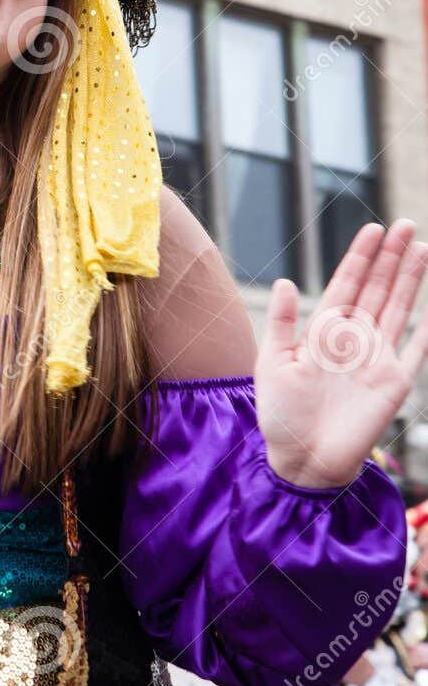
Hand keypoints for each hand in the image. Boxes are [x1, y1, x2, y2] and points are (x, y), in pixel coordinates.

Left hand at [255, 220, 427, 488]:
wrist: (302, 460)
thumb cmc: (281, 414)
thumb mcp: (272, 364)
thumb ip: (281, 323)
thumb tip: (286, 281)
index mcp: (324, 332)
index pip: (347, 284)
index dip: (360, 257)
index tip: (373, 229)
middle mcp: (354, 340)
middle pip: (377, 289)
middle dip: (391, 257)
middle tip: (405, 225)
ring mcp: (377, 359)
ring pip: (398, 309)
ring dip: (410, 280)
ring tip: (422, 247)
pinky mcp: (395, 383)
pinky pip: (417, 350)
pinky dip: (427, 329)